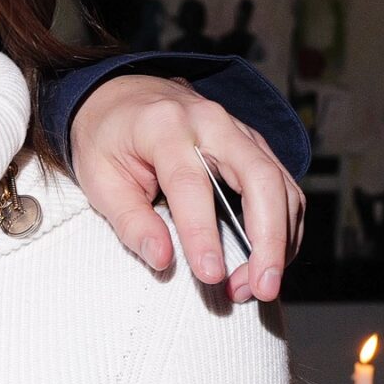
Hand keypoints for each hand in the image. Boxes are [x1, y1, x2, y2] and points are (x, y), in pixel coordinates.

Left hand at [70, 76, 304, 303]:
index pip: (191, 184)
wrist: (122, 95)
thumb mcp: (99, 179)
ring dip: (280, 240)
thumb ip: (130, 220)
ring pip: (281, 185)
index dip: (202, 233)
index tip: (211, 274)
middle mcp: (212, 123)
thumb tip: (162, 259)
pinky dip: (283, 226)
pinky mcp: (254, 146)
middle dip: (268, 239)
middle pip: (259, 179)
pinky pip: (282, 186)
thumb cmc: (108, 139)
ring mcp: (240, 132)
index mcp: (165, 126)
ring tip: (257, 285)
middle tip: (261, 287)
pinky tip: (267, 259)